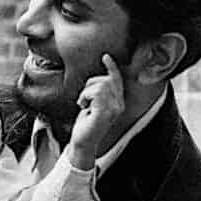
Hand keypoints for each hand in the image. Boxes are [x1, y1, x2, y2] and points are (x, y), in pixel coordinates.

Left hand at [64, 52, 134, 171]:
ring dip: (86, 93)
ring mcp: (112, 110)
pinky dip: (85, 97)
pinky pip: (95, 94)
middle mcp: (118, 106)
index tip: (105, 56)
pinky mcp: (104, 114)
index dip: (112, 68)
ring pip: (99, 86)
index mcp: (118, 102)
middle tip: (84, 99)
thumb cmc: (86, 124)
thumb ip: (99, 93)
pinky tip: (83, 106)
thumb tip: (97, 79)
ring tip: (83, 104)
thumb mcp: (94, 105)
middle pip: (106, 80)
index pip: (117, 80)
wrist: (82, 143)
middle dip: (90, 85)